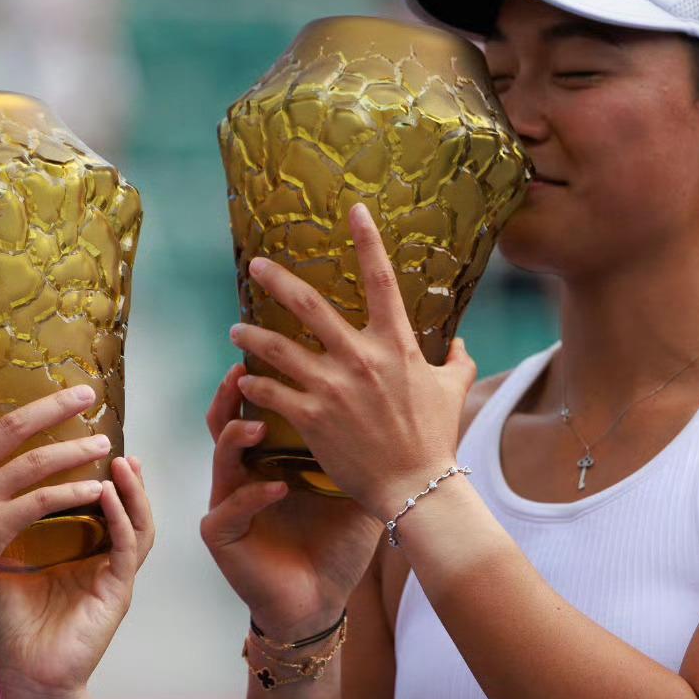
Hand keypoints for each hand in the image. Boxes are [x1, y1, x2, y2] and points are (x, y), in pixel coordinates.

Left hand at [0, 455, 154, 693]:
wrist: (22, 677)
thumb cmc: (9, 629)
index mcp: (75, 552)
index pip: (91, 502)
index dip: (92, 471)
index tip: (80, 435)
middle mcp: (98, 559)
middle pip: (121, 505)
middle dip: (121, 471)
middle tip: (110, 436)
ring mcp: (112, 575)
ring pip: (136, 521)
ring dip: (132, 490)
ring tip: (123, 460)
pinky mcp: (118, 592)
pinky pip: (127, 548)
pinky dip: (120, 519)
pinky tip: (109, 495)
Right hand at [200, 364, 384, 639]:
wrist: (319, 601)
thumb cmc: (336, 543)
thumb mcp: (357, 488)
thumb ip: (369, 447)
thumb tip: (410, 403)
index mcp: (271, 459)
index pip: (260, 410)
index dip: (263, 380)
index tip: (276, 347)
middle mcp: (244, 474)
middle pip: (226, 422)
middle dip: (232, 395)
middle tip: (243, 370)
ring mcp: (228, 503)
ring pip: (220, 460)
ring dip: (237, 439)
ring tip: (257, 428)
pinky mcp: (222, 535)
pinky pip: (231, 508)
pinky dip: (253, 496)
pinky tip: (277, 489)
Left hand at [227, 204, 477, 522]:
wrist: (417, 488)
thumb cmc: (436, 439)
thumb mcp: (453, 392)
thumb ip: (457, 362)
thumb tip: (462, 343)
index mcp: (396, 345)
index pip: (381, 279)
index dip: (367, 240)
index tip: (354, 209)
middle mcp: (360, 358)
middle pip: (310, 305)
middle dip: (278, 280)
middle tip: (255, 265)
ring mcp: (333, 387)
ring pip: (278, 348)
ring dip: (251, 336)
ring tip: (236, 330)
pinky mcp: (312, 418)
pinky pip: (271, 392)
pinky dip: (254, 384)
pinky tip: (242, 381)